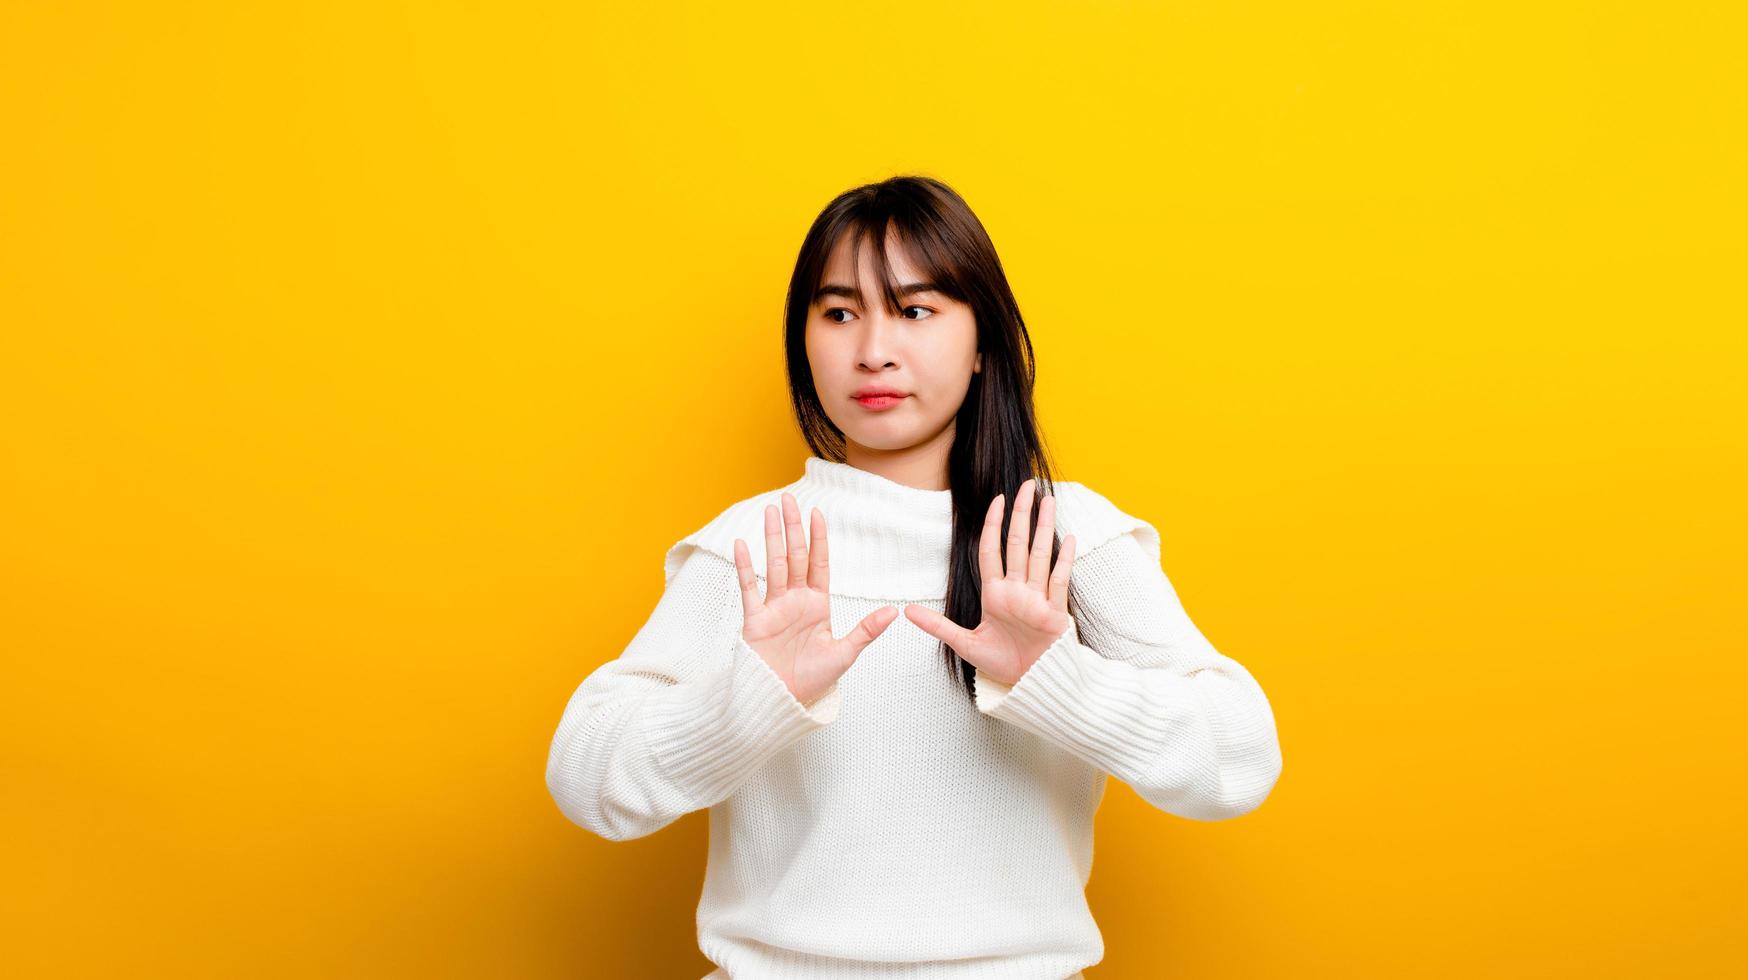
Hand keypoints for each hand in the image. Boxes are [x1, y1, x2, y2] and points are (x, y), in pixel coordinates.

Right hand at [733, 491, 899, 706]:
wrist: (781, 701)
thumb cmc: (812, 680)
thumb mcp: (845, 654)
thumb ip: (867, 630)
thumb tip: (894, 611)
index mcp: (817, 605)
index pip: (819, 563)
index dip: (818, 538)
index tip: (818, 514)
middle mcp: (794, 601)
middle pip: (794, 556)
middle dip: (792, 527)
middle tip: (788, 499)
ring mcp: (773, 608)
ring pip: (773, 565)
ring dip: (771, 538)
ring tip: (770, 511)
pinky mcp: (755, 620)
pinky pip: (749, 588)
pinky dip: (745, 567)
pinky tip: (741, 544)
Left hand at [903, 479, 1076, 686]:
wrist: (1032, 684)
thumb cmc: (1003, 663)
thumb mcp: (965, 644)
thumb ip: (937, 626)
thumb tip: (906, 611)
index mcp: (996, 594)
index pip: (992, 551)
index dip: (993, 525)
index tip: (998, 500)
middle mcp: (1018, 591)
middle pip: (1018, 544)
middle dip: (1022, 515)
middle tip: (1028, 486)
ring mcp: (1037, 599)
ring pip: (1039, 555)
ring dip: (1044, 528)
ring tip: (1048, 500)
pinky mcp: (1055, 613)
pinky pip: (1059, 581)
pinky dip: (1063, 560)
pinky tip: (1068, 538)